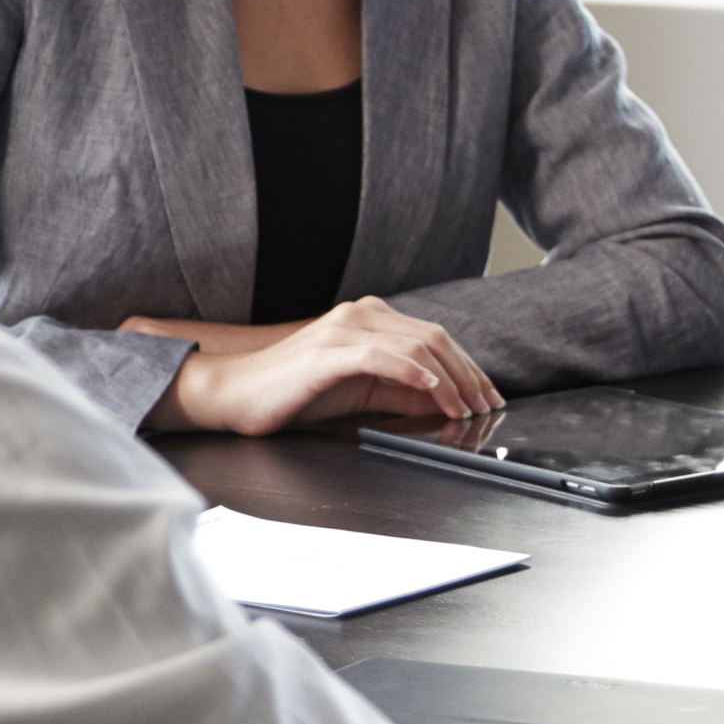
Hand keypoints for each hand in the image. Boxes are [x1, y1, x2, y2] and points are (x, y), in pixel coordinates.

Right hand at [131, 299, 499, 433]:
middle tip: (487, 407)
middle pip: (434, 339)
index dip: (469, 368)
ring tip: (465, 407)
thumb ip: (402, 392)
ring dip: (450, 380)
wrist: (234, 395)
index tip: (489, 397)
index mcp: (370, 320)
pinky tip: (433, 390)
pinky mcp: (328, 352)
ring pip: (416, 346)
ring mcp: (344, 330)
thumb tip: (446, 402)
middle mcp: (361, 316)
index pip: (435, 339)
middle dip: (468, 375)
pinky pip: (382, 356)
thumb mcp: (361, 393)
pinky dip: (414, 372)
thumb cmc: (294, 393)